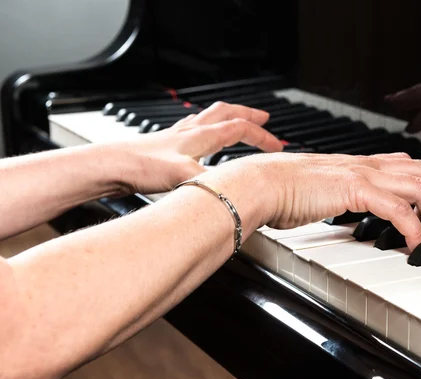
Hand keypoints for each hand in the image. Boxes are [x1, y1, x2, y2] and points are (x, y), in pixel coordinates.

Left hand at [105, 101, 283, 194]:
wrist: (111, 165)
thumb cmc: (141, 168)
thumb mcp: (182, 177)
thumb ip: (210, 182)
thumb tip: (233, 192)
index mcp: (200, 136)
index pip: (240, 129)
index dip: (262, 136)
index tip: (277, 146)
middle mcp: (190, 131)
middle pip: (226, 113)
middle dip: (248, 114)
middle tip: (264, 117)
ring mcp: (177, 135)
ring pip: (209, 117)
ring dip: (228, 116)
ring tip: (236, 121)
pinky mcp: (166, 144)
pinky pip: (193, 128)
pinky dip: (206, 128)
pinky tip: (200, 138)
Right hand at [198, 152, 420, 250]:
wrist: (261, 183)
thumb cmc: (277, 190)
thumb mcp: (314, 193)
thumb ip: (330, 198)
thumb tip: (331, 210)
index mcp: (354, 164)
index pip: (402, 165)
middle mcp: (363, 165)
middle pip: (420, 171)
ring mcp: (361, 174)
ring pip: (419, 185)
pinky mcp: (356, 189)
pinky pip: (399, 209)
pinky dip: (414, 229)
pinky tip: (415, 246)